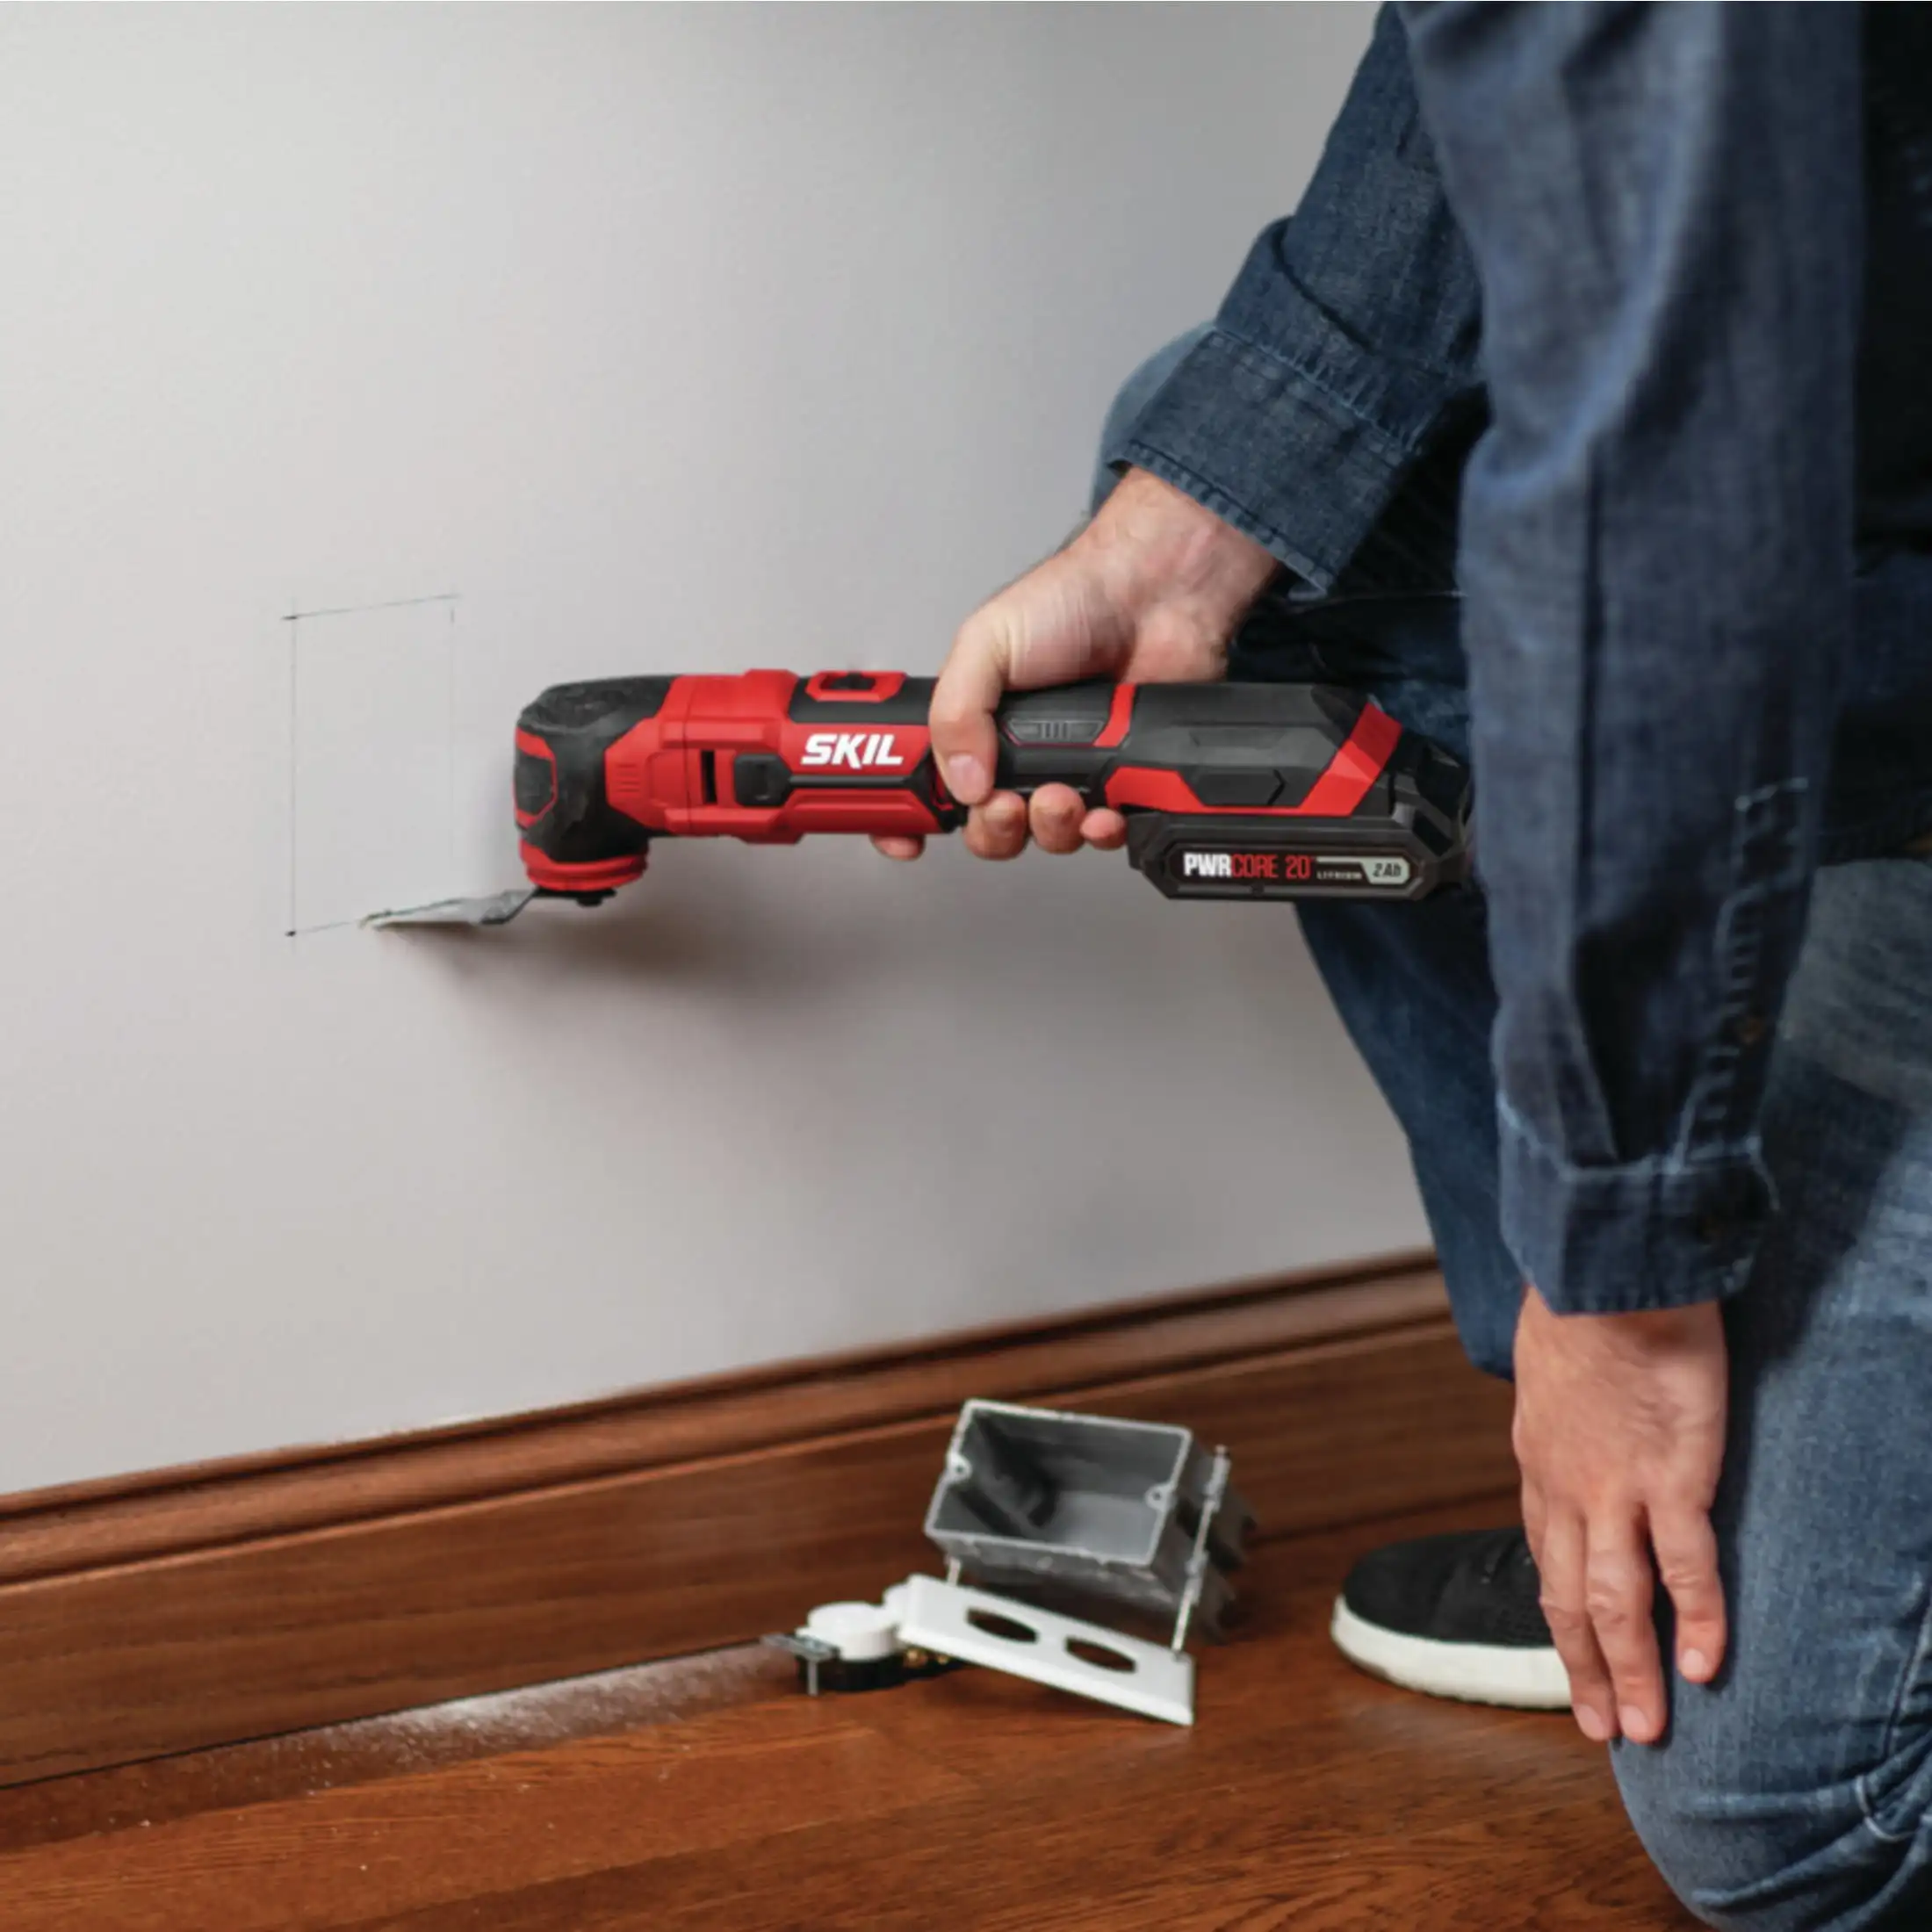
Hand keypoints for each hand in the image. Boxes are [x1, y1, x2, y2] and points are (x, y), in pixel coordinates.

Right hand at [873, 468, 1275, 861]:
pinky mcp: (1120, 782)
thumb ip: (956, 711)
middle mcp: (1020, 754)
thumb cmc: (1072, 601)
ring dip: (1050, 827)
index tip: (909, 840)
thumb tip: (958, 781)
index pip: (931, 788)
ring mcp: (1071, 771)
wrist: (1156, 597)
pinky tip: (1103, 808)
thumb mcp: (987, 642)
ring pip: (1046, 836)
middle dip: (995, 828)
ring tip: (1062, 794)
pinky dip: (1101, 831)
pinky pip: (1102, 833)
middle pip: (989, 828)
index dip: (915, 820)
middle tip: (1006, 803)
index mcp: (977, 723)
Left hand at [1512, 1289, 1729, 1746]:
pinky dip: (1693, 1619)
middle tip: (1601, 1726)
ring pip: (1614, 1601)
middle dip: (1584, 1667)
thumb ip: (1561, 1402)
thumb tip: (1569, 1404)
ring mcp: (1614, 1487)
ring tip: (1645, 1727)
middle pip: (1567, 1596)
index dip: (1558, 1612)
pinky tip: (1704, 1664)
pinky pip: (1682, 1566)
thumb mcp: (1549, 1363)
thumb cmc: (1581, 1298)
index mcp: (1538, 1459)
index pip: (1543, 1554)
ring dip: (1631, 1669)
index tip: (1571, 1653)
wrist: (1603, 1268)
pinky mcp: (1670, 1476)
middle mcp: (1564, 1486)